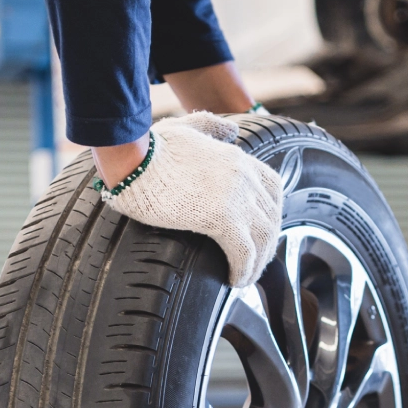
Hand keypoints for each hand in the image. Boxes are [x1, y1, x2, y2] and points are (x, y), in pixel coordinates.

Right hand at [97, 112, 282, 287]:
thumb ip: (212, 125)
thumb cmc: (150, 147)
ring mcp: (237, 197)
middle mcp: (244, 177)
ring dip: (257, 264)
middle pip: (272, 217)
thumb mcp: (186, 127)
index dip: (271, 213)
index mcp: (238, 158)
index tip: (261, 231)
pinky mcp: (223, 218)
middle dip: (267, 244)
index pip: (273, 188)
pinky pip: (245, 253)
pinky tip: (235, 281)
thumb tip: (232, 130)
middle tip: (255, 263)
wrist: (135, 160)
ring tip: (245, 279)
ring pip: (263, 239)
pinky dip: (244, 271)